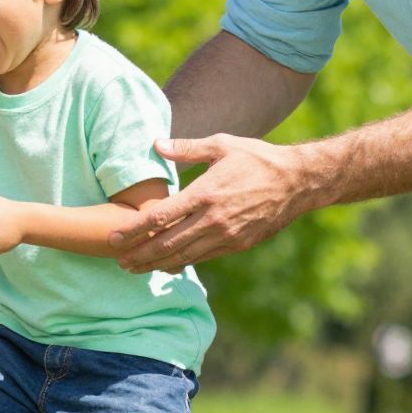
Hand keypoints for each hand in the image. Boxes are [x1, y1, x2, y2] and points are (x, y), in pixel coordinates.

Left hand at [111, 135, 310, 271]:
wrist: (298, 182)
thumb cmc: (257, 158)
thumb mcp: (222, 144)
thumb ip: (186, 148)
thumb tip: (155, 144)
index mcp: (205, 193)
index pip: (160, 216)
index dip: (133, 229)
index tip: (113, 237)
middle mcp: (213, 219)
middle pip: (167, 244)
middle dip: (139, 255)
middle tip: (117, 261)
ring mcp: (226, 236)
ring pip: (184, 257)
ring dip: (156, 265)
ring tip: (134, 268)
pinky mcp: (237, 245)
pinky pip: (203, 258)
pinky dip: (182, 264)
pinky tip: (166, 266)